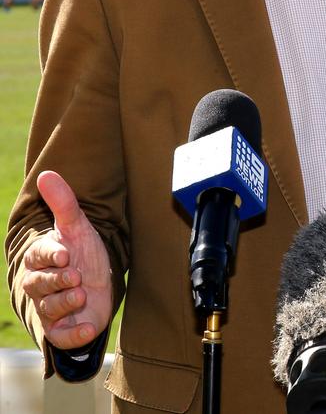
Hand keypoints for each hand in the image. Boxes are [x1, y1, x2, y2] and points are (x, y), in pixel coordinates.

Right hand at [22, 170, 112, 349]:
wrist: (100, 284)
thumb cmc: (85, 253)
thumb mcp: (78, 226)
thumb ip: (63, 202)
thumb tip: (45, 173)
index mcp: (42, 258)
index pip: (38, 256)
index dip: (51, 255)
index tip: (65, 253)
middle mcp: (41, 284)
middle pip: (39, 284)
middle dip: (58, 280)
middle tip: (77, 276)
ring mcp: (51, 309)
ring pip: (49, 309)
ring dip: (66, 302)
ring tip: (82, 293)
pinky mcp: (63, 330)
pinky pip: (62, 338)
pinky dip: (75, 335)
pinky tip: (88, 328)